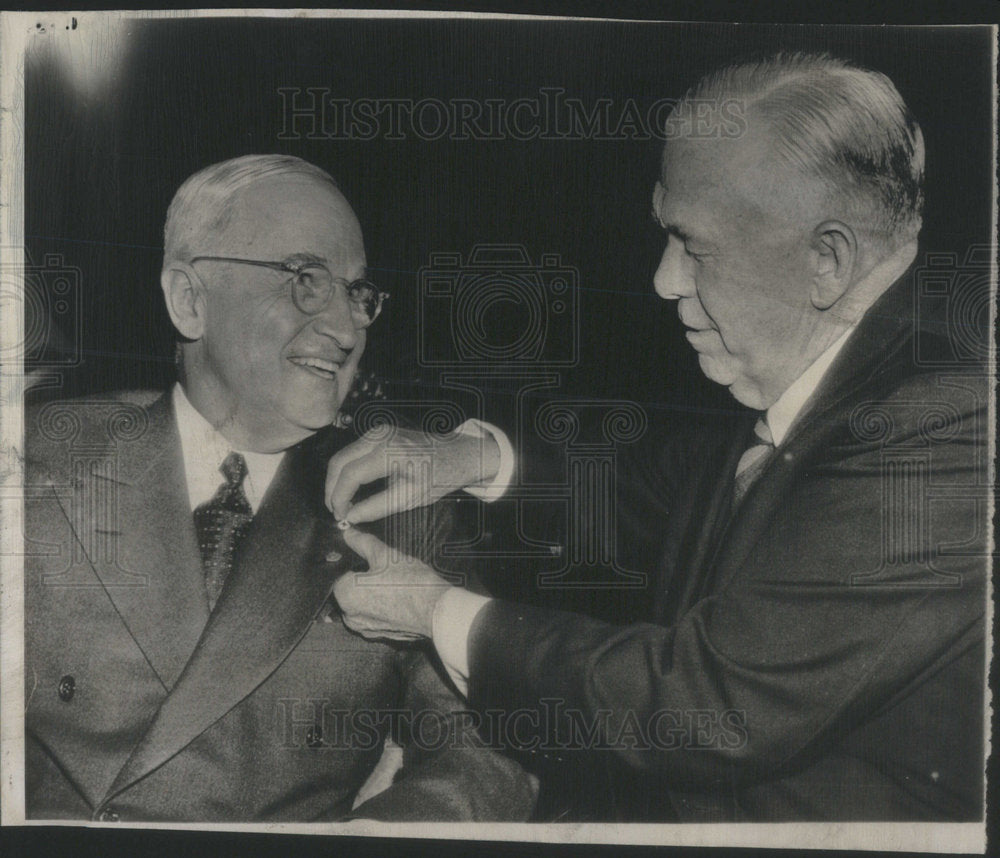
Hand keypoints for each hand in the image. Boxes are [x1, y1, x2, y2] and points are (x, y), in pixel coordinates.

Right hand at [326, 424, 499, 523]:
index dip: (339, 498)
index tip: (339, 516)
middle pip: (338, 462)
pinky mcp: (378, 432)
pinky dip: (347, 469)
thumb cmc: (438, 477)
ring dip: (337, 479)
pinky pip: (352, 451)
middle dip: (331, 489)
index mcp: (388, 453)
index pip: (350, 475)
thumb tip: (350, 518)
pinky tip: (351, 487)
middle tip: (335, 511)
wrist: (456, 453)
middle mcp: (378, 437)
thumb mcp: (410, 498)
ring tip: (341, 502)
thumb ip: (377, 508)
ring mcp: (377, 431)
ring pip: (342, 455)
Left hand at [333, 528, 452, 640]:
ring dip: (373, 595)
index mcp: (344, 595)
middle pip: (350, 590)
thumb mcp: (385, 554)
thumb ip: (361, 542)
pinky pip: (376, 617)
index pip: (339, 574)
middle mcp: (350, 616)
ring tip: (393, 583)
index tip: (368, 559)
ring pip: (363, 604)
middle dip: (362, 580)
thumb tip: (347, 533)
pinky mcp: (382, 635)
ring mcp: (366, 629)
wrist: (437, 612)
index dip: (354, 563)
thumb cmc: (410, 583)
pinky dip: (383, 607)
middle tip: (384, 569)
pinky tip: (399, 598)